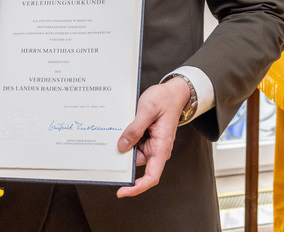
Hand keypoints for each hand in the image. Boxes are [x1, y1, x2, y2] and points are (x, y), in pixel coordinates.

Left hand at [114, 77, 189, 197]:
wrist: (173, 92)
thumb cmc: (165, 100)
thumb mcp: (147, 109)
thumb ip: (135, 128)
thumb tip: (122, 146)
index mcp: (161, 147)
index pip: (151, 176)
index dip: (136, 187)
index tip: (122, 191)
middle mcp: (157, 149)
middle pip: (135, 163)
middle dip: (123, 157)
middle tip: (110, 143)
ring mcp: (151, 144)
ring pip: (132, 152)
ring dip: (123, 143)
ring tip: (120, 125)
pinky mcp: (146, 138)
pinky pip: (132, 143)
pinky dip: (125, 137)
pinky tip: (122, 125)